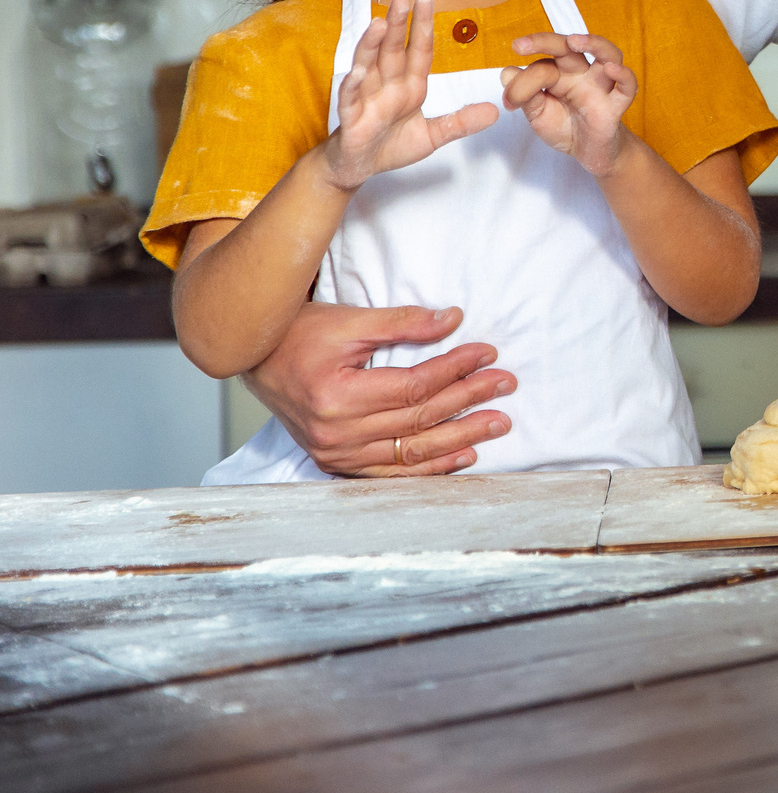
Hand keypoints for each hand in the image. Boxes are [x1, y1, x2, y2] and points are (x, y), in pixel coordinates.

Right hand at [240, 301, 514, 476]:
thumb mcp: (349, 320)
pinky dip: (430, 466)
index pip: (414, 385)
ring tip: (497, 423)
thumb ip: (402, 323)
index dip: (456, 370)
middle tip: (505, 384)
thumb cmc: (299, 334)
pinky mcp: (335, 461)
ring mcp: (335, 452)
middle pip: (419, 419)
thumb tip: (453, 320)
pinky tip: (463, 456)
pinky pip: (392, 472)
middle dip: (469, 401)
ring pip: (411, 451)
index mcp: (337, 396)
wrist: (256, 358)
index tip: (488, 354)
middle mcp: (336, 432)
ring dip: (460, 438)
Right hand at [321, 0, 496, 190]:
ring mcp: (366, 98)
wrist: (359, 167)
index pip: (419, 49)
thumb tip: (495, 111)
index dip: (423, 24)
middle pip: (394, 49)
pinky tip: (357, 71)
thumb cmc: (391, 145)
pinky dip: (352, 84)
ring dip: (373, 45)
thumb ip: (460, 122)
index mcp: (409, 85)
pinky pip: (350, 98)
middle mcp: (387, 85)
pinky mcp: (350, 117)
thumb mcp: (433, 135)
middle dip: (399, 24)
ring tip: (381, 23)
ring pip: (368, 65)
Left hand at [506, 33, 636, 177]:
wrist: (588, 152)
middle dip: (545, 41)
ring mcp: (600, 86)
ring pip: (608, 53)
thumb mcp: (536, 113)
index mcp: (559, 73)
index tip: (510, 100)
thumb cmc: (565, 126)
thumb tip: (507, 72)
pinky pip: (627, 88)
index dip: (522, 80)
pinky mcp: (615, 106)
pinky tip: (612, 69)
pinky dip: (624, 75)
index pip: (540, 65)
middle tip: (522, 45)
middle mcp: (581, 74)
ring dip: (593, 43)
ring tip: (574, 41)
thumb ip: (524, 94)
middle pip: (570, 46)